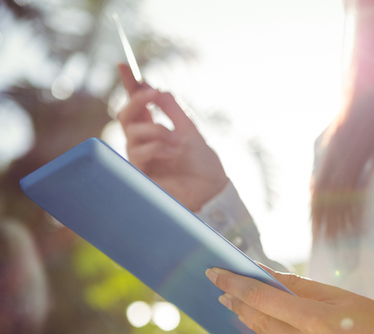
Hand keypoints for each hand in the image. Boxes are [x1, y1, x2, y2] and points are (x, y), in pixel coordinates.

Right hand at [117, 63, 227, 210]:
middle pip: (125, 114)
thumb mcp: (191, 130)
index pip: (138, 104)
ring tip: (178, 142)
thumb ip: (173, 110)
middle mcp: (145, 141)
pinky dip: (156, 147)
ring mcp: (141, 156)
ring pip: (132, 132)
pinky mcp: (140, 173)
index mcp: (157, 128)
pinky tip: (173, 153)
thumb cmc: (203, 164)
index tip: (123, 65)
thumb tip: (155, 89)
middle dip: (136, 100)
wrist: (211, 190)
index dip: (130, 85)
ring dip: (156, 131)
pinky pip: (138, 151)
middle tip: (151, 94)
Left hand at [205, 265, 373, 333]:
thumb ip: (297, 286)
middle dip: (237, 301)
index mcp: (316, 321)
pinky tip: (282, 327)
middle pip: (258, 320)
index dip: (234, 284)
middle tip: (221, 287)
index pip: (261, 298)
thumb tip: (262, 274)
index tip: (215, 272)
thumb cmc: (373, 318)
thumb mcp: (338, 295)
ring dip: (256, 319)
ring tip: (243, 303)